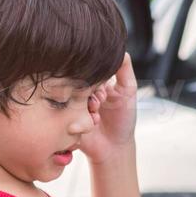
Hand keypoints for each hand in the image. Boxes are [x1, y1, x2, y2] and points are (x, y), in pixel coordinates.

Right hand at [80, 52, 138, 166]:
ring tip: (97, 113)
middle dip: (90, 91)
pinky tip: (94, 123)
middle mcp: (81, 92)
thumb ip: (124, 69)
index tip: (104, 87)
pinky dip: (84, 117)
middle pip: (78, 81)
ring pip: (72, 97)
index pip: (89, 70)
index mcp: (94, 82)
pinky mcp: (67, 120)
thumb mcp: (128, 90)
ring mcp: (73, 106)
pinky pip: (69, 114)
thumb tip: (120, 50)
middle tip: (100, 101)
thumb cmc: (124, 119)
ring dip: (86, 105)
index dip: (95, 76)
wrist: (115, 147)